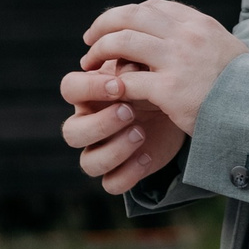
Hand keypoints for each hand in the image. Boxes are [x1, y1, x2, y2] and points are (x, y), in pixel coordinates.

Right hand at [61, 58, 187, 193]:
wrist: (179, 107)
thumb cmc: (154, 82)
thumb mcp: (146, 68)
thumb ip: (132, 64)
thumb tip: (127, 67)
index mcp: (89, 94)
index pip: (69, 88)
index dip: (89, 87)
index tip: (119, 86)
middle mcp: (88, 124)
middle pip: (71, 132)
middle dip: (100, 124)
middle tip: (129, 112)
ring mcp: (101, 150)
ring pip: (88, 163)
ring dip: (114, 150)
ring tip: (140, 133)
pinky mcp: (120, 171)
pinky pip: (111, 184)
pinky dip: (128, 172)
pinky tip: (148, 156)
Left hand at [80, 1, 248, 136]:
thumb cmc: (244, 86)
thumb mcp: (227, 48)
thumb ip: (201, 39)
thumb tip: (178, 35)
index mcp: (199, 24)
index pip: (153, 7)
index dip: (128, 15)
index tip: (114, 27)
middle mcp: (186, 35)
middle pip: (132, 16)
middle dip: (104, 25)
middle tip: (89, 39)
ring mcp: (177, 60)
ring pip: (123, 42)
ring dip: (100, 52)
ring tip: (89, 64)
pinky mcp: (169, 89)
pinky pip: (129, 81)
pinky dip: (112, 85)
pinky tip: (105, 91)